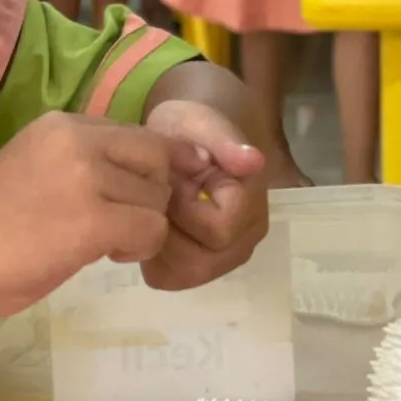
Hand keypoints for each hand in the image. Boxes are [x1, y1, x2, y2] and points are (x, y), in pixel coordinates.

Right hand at [0, 111, 202, 317]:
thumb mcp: (37, 165)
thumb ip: (83, 160)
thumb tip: (140, 176)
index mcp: (60, 124)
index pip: (136, 134)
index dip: (140, 171)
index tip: (121, 199)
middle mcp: (76, 139)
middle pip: (156, 159)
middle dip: (149, 195)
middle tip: (118, 222)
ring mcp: (86, 177)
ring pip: (158, 199)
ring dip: (141, 226)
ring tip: (104, 241)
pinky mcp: (93, 219)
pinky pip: (152, 230)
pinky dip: (139, 248)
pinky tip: (106, 254)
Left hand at [141, 100, 268, 290]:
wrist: (181, 142)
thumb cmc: (190, 132)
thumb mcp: (198, 123)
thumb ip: (222, 140)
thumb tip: (253, 161)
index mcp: (249, 205)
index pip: (218, 230)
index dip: (184, 207)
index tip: (172, 179)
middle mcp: (242, 241)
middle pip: (198, 262)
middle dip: (167, 229)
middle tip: (155, 196)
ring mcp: (220, 261)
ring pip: (181, 274)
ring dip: (156, 243)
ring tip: (152, 208)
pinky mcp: (192, 271)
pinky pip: (165, 277)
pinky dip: (149, 254)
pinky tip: (147, 223)